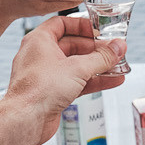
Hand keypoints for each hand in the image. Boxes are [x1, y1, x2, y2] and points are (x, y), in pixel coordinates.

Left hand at [0, 15, 124, 144]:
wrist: (25, 120)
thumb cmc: (39, 90)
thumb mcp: (78, 68)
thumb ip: (102, 57)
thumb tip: (118, 47)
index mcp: (39, 40)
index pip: (62, 24)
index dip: (82, 25)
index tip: (99, 30)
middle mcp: (41, 56)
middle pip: (73, 46)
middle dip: (96, 49)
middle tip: (115, 50)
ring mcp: (47, 75)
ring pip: (77, 66)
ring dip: (98, 66)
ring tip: (119, 65)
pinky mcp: (53, 92)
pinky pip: (77, 82)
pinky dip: (94, 81)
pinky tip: (112, 81)